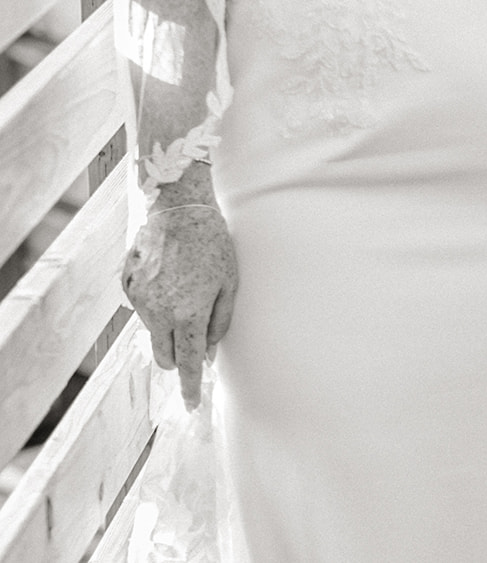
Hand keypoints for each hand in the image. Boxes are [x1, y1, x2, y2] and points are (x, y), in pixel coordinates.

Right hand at [122, 202, 238, 410]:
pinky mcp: (127, 287)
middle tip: (195, 342)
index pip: (189, 362)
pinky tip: (169, 278)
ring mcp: (139, 300)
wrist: (179, 210)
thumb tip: (208, 352)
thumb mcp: (229, 283)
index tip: (190, 405)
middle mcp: (159, 312)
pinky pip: (142, 309)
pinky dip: (156, 305)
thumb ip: (219, 322)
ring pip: (153, 332)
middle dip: (180, 358)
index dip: (190, 387)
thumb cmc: (213, 244)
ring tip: (185, 293)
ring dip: (168, 327)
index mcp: (188, 314)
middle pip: (165, 356)